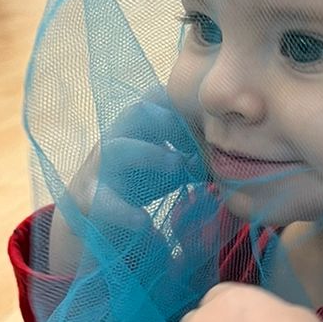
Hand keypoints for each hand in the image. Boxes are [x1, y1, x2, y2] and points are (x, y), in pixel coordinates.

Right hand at [49, 90, 201, 272]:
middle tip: (199, 140)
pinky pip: (104, 202)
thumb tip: (233, 156)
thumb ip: (196, 158)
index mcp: (137, 128)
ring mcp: (100, 168)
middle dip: (169, 120)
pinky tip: (144, 222)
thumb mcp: (170, 166)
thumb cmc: (140, 183)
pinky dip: (124, 212)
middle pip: (138, 112)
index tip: (210, 127)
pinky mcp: (89, 199)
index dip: (183, 106)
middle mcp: (116, 140)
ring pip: (118, 148)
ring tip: (178, 166)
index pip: (157, 99)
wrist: (96, 218)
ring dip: (151, 154)